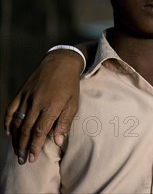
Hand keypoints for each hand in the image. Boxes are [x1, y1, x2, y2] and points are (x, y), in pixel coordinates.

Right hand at [4, 49, 81, 163]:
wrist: (60, 63)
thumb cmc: (70, 85)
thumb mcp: (74, 103)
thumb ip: (65, 122)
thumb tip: (57, 141)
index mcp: (51, 107)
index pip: (38, 132)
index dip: (34, 146)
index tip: (32, 158)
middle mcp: (36, 103)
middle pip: (25, 130)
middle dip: (23, 147)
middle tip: (23, 160)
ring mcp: (26, 98)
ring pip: (16, 123)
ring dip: (15, 139)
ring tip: (17, 151)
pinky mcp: (20, 93)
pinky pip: (10, 110)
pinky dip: (7, 123)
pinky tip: (9, 133)